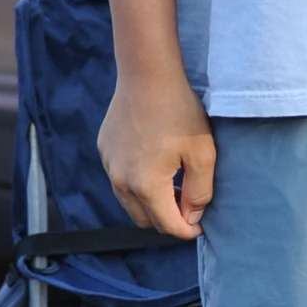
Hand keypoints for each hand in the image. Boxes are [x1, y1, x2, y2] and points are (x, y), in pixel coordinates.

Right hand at [97, 67, 214, 239]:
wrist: (146, 75)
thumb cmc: (179, 112)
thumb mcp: (202, 153)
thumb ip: (200, 191)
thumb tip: (193, 217)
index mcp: (146, 186)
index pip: (167, 225)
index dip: (187, 231)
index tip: (201, 227)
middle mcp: (121, 182)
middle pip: (145, 219)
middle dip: (168, 220)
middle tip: (189, 206)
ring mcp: (108, 166)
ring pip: (129, 202)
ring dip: (151, 203)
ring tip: (175, 187)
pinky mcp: (104, 151)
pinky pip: (120, 179)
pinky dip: (137, 183)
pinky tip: (156, 164)